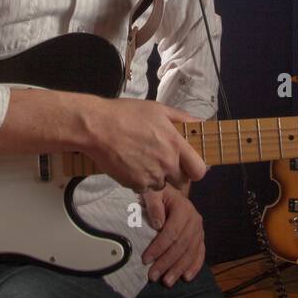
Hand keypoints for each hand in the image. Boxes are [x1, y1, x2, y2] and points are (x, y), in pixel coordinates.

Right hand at [81, 97, 207, 192]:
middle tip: (162, 160)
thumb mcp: (159, 110)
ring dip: (157, 177)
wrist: (97, 128)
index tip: (189, 165)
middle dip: (175, 173)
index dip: (196, 169)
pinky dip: (140, 180)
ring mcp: (151, 177)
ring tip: (143, 160)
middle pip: (182, 181)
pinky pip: (144, 187)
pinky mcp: (135, 184)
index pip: (199, 170)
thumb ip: (183, 119)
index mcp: (176, 145)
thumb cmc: (127, 114)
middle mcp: (167, 164)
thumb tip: (200, 125)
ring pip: (162, 185)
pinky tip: (131, 164)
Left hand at [140, 185, 205, 286]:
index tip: (146, 260)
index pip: (171, 232)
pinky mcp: (200, 237)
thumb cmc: (157, 193)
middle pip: (181, 245)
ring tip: (167, 281)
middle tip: (153, 276)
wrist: (169, 192)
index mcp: (183, 208)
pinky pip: (200, 253)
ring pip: (191, 252)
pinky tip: (186, 277)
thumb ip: (154, 205)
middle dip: (166, 262)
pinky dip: (194, 266)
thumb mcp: (152, 193)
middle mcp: (194, 219)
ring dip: (179, 268)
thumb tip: (158, 225)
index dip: (159, 247)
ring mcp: (199, 229)